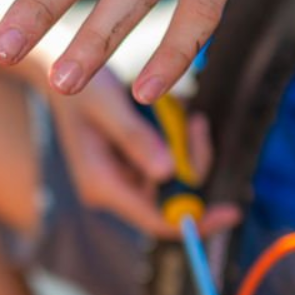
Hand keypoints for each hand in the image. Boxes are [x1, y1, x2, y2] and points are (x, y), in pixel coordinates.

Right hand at [49, 67, 239, 237]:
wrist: (64, 74)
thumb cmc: (82, 87)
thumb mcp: (109, 106)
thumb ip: (136, 138)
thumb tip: (168, 173)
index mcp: (101, 184)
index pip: (154, 220)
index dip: (195, 220)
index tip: (230, 212)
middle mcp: (113, 189)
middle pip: (172, 197)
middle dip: (192, 162)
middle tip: (197, 124)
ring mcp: (124, 178)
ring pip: (175, 177)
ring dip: (185, 146)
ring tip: (178, 111)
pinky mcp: (133, 165)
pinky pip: (169, 161)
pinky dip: (177, 139)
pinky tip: (170, 115)